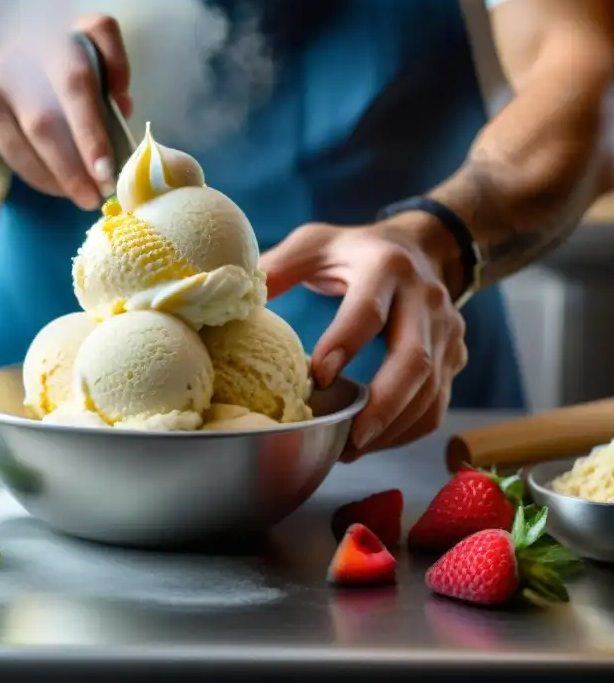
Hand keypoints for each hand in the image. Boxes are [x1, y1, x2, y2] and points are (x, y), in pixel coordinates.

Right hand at [0, 15, 132, 209]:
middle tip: (108, 178)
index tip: (124, 97)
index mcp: (68, 37)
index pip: (100, 29)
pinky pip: (19, 149)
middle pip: (75, 84)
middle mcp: (36, 45)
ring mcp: (4, 72)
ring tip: (88, 197)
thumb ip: (99, 98)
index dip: (118, 60)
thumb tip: (123, 116)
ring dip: (70, 170)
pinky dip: (44, 176)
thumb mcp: (66, 88)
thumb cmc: (36, 96)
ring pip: (44, 126)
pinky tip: (60, 190)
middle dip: (94, 137)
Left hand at [258, 219, 468, 460]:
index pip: (369, 311)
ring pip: (430, 389)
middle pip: (414, 359)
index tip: (318, 377)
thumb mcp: (315, 243)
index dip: (345, 343)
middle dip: (383, 405)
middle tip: (349, 438)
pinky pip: (438, 402)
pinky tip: (374, 441)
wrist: (424, 246)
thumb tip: (236, 296)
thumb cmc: (356, 249)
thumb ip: (278, 266)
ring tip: (352, 449)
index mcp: (385, 267)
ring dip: (393, 426)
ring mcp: (447, 330)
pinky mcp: (456, 355)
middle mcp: (426, 298)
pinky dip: (408, 429)